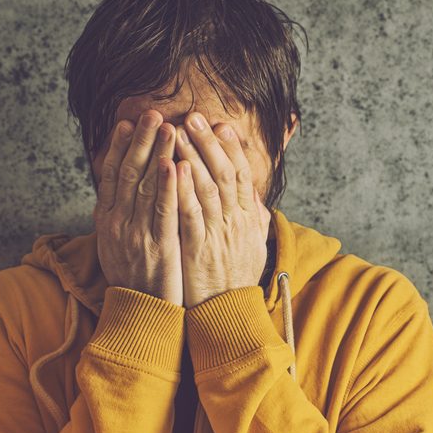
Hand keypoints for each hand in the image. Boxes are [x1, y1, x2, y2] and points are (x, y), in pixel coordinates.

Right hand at [93, 109, 182, 305]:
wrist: (140, 316)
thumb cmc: (137, 279)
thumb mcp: (121, 245)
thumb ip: (125, 217)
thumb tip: (126, 192)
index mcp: (108, 221)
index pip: (112, 176)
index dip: (119, 147)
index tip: (127, 122)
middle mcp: (118, 223)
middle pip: (127, 173)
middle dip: (140, 140)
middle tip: (151, 112)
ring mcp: (137, 234)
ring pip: (145, 187)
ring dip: (157, 153)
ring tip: (167, 127)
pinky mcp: (159, 247)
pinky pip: (164, 212)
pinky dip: (168, 186)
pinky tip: (175, 165)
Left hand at [173, 112, 272, 308]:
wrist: (228, 315)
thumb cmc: (236, 280)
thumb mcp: (254, 246)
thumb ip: (255, 219)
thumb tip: (256, 197)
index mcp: (249, 220)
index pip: (243, 177)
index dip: (232, 149)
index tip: (221, 126)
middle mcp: (237, 224)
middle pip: (225, 175)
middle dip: (208, 143)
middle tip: (193, 117)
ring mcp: (218, 235)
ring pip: (207, 188)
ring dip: (192, 157)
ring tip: (178, 131)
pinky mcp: (198, 248)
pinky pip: (191, 213)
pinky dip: (184, 188)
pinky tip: (175, 167)